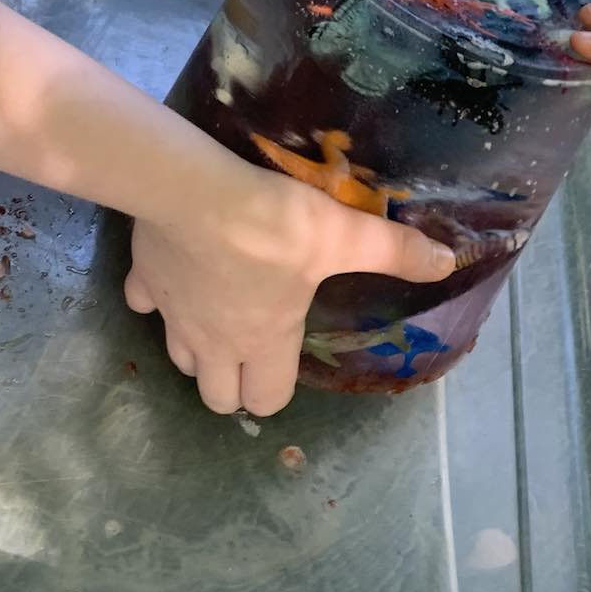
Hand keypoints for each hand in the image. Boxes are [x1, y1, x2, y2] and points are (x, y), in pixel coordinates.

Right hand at [124, 154, 454, 416]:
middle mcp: (213, 342)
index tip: (288, 356)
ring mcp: (171, 316)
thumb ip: (395, 253)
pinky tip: (178, 272)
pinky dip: (159, 298)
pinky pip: (144, 304)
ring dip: (197, 347)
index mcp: (263, 340)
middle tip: (252, 344)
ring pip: (178, 357)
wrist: (195, 190)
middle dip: (233, 381)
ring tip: (217, 311)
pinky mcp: (143, 281)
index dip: (277, 389)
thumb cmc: (274, 225)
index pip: (266, 401)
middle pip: (214, 397)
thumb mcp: (346, 236)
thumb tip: (448, 265)